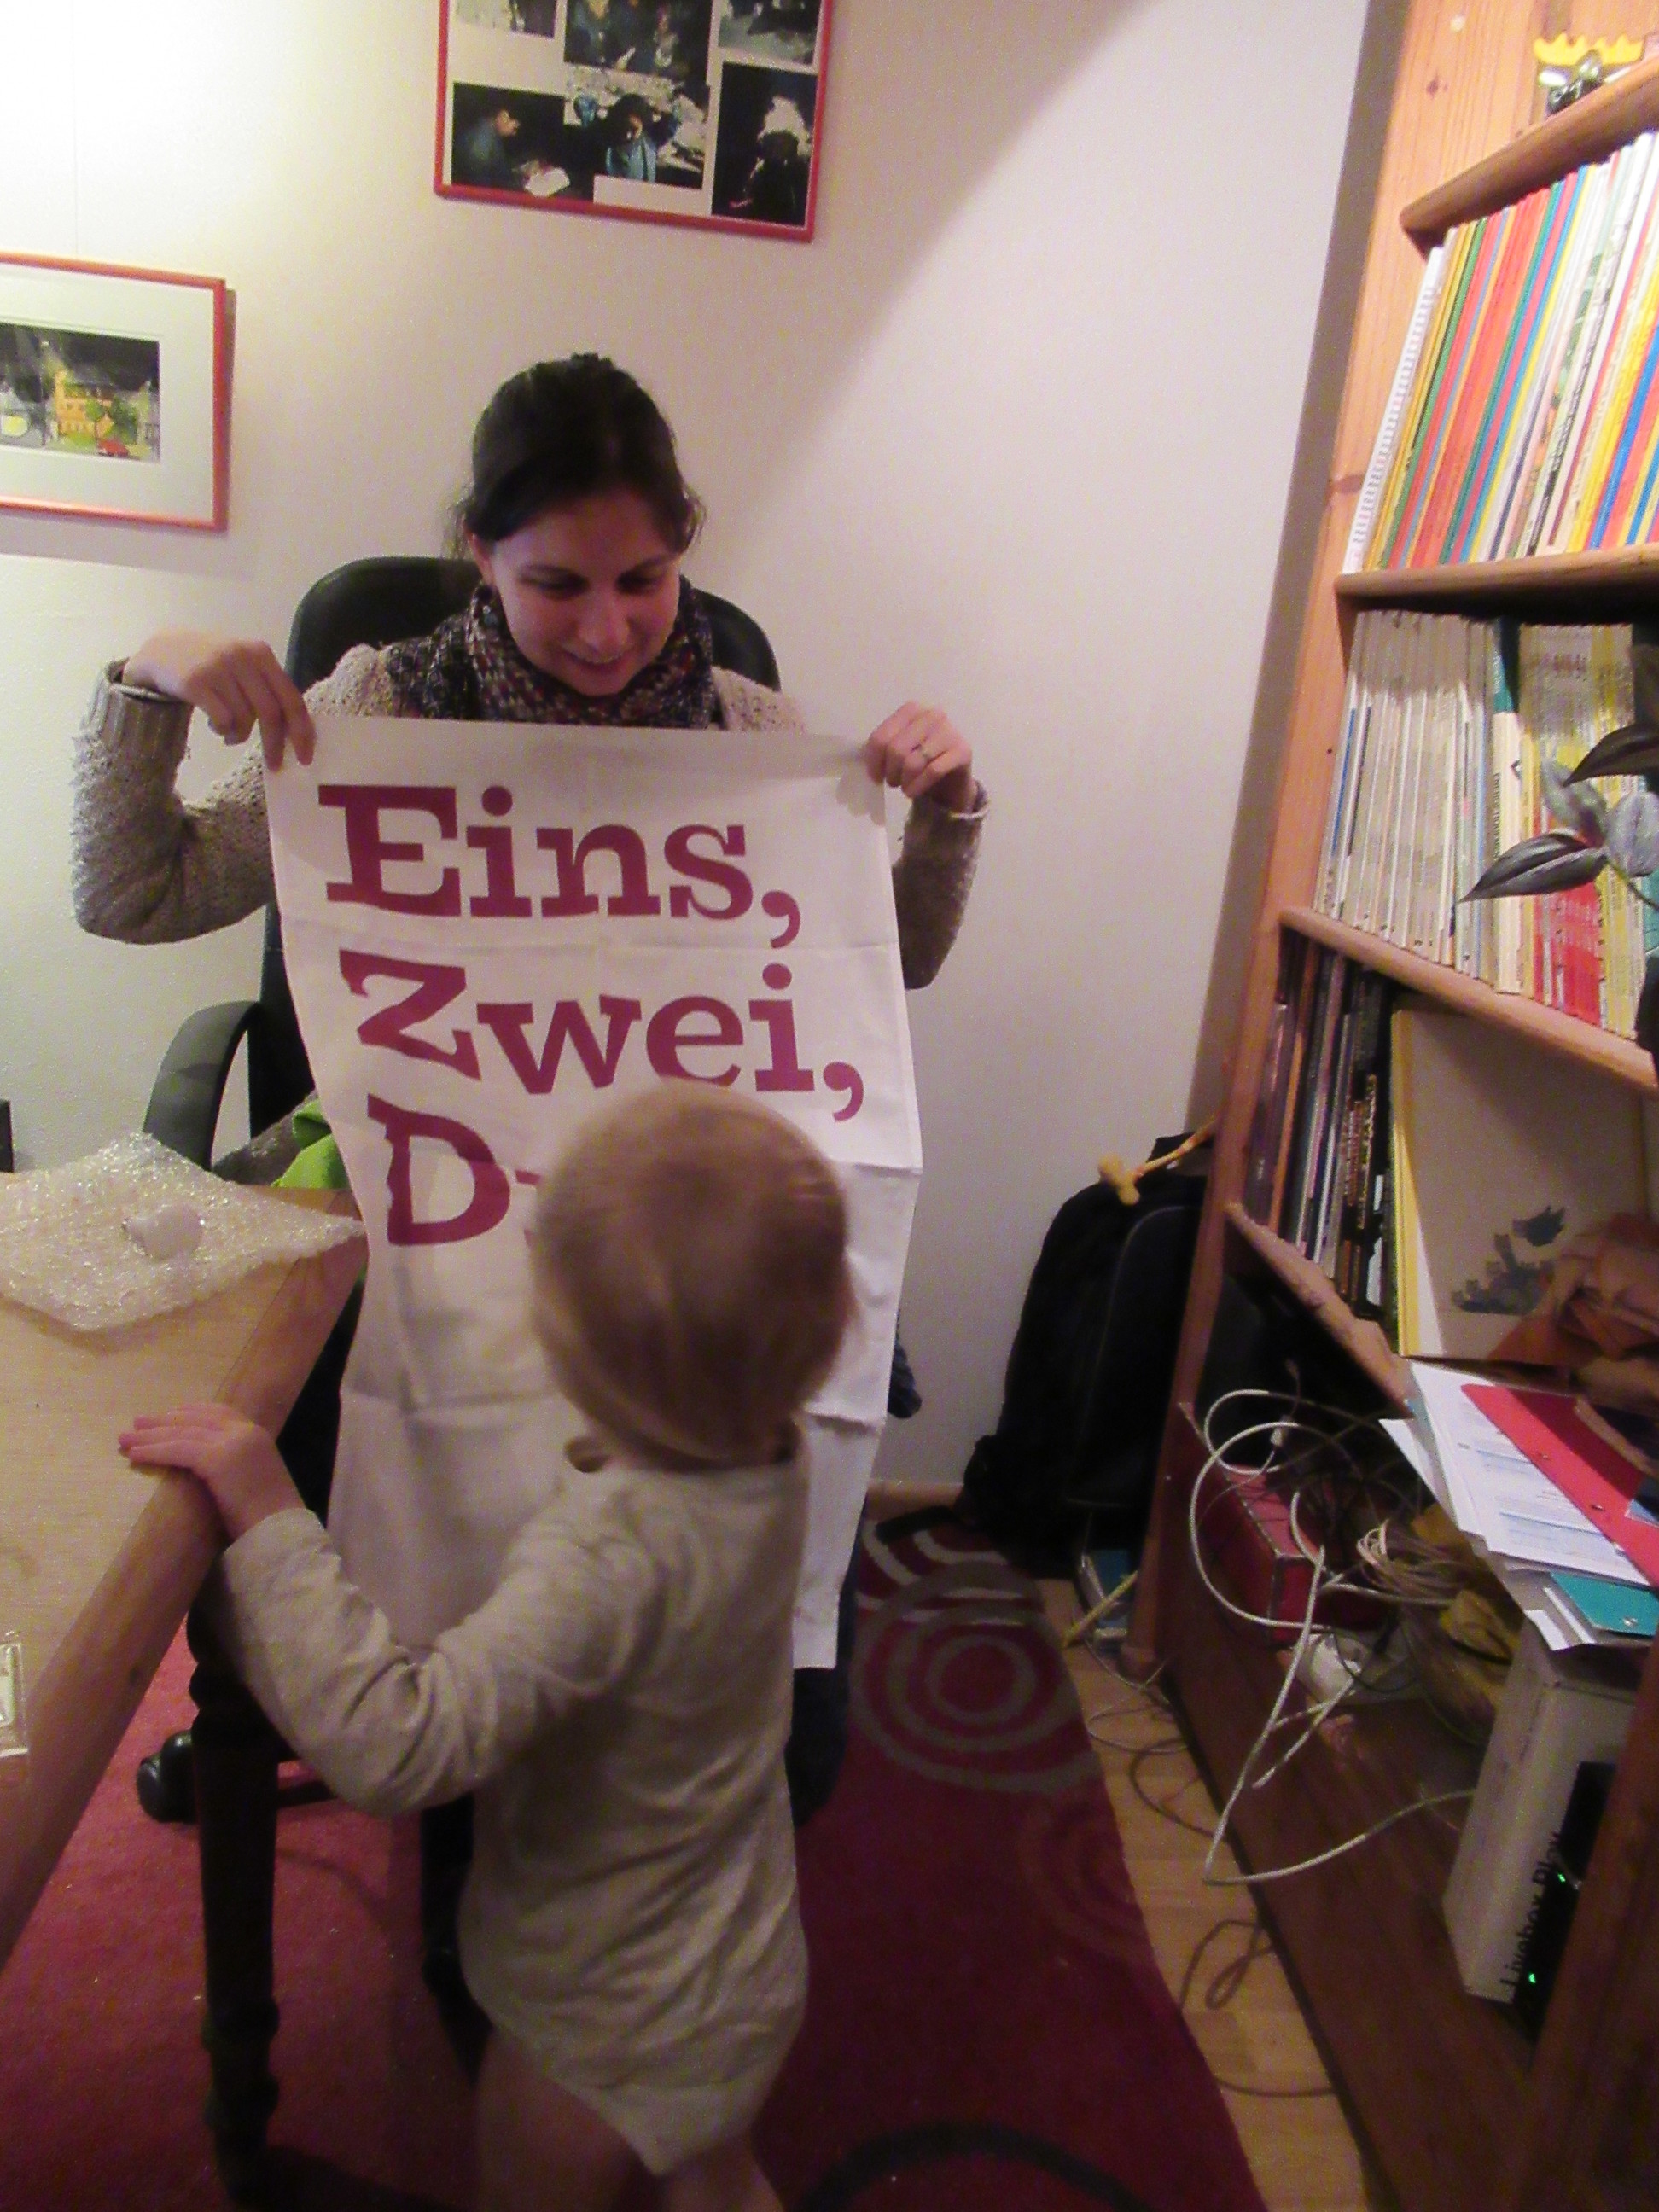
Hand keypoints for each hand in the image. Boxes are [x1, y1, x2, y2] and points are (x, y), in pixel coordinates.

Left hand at [120, 1403, 301, 1538]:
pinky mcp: (218, 1459)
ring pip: (182, 1433)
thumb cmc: (270, 1517)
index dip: (189, 1412)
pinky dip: (154, 1450)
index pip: (218, 1412)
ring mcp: (232, 1443)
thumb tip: (212, 1471)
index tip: (167, 1415)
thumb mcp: (256, 1479)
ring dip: (150, 1436)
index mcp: (257, 1434)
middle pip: (195, 1418)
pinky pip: (178, 1449)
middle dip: (163, 1420)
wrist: (281, 1530)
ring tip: (125, 1439)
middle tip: (137, 1423)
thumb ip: (238, 1466)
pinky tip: (136, 1455)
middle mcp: (245, 1432)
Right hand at [122, 631, 315, 769]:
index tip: (306, 756)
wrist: (161, 651)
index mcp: (261, 654)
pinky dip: (223, 731)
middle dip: (275, 744)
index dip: (302, 730)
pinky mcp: (196, 682)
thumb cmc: (211, 665)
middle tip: (275, 764)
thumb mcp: (243, 665)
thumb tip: (296, 731)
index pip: (291, 698)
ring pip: (244, 719)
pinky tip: (215, 727)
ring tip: (230, 733)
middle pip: (270, 712)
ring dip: (240, 735)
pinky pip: (222, 720)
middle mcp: (242, 657)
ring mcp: (218, 668)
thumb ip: (267, 689)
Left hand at [861, 704, 975, 812]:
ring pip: (913, 762)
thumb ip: (882, 748)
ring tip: (905, 787)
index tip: (876, 776)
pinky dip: (918, 786)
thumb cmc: (920, 762)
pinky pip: (933, 771)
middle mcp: (932, 715)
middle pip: (896, 749)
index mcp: (912, 709)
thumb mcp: (899, 749)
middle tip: (893, 782)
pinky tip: (913, 792)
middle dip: (890, 772)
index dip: (873, 761)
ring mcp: (949, 731)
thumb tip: (866, 762)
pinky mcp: (962, 751)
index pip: (881, 737)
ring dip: (904, 781)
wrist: (951, 779)